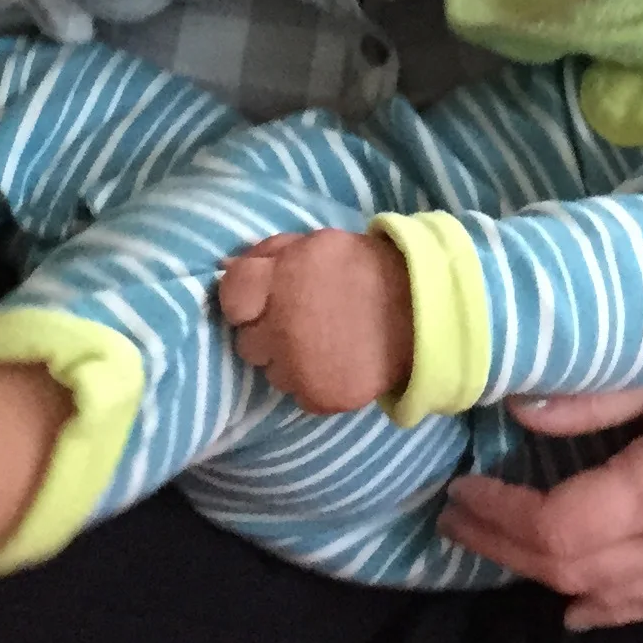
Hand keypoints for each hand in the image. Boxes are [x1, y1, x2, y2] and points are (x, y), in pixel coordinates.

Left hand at [218, 228, 416, 411]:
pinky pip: (298, 396)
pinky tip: (335, 364)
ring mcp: (298, 366)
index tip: (260, 303)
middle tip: (300, 323)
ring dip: (288, 361)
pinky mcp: (317, 397)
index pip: (231, 297)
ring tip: (322, 344)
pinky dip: (312, 383)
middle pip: (247, 342)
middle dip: (267, 333)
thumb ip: (268, 253)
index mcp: (280, 280)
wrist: (420, 311)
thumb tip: (222, 268)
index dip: (243, 301)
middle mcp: (282, 325)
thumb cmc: (361, 271)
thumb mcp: (315, 245)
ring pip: (271, 373)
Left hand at [437, 274, 642, 626]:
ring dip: (548, 575)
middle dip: (507, 549)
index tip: (456, 489)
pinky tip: (579, 599)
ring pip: (614, 596)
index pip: (558, 536)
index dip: (498, 520)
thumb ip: (598, 389)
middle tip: (457, 513)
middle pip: (576, 575)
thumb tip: (516, 407)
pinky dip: (608, 601)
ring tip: (498, 539)